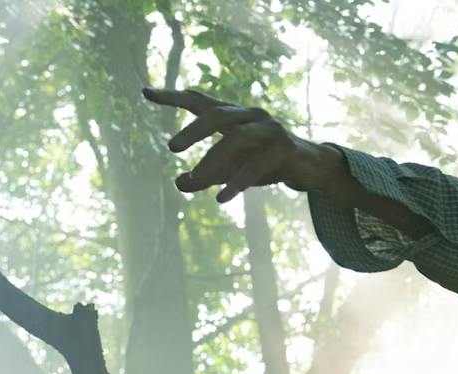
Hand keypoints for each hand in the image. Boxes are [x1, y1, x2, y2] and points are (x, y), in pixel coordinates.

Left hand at [141, 87, 335, 202]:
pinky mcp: (286, 149)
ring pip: (237, 139)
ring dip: (214, 160)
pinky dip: (238, 180)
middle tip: (171, 147)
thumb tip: (178, 182)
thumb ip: (206, 175)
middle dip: (194, 129)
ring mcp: (271, 130)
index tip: (146, 93)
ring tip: (195, 179)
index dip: (174, 97)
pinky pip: (258, 164)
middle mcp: (252, 116)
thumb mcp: (232, 170)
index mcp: (235, 116)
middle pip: (219, 114)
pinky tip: (222, 197)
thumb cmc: (268, 163)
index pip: (201, 101)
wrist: (312, 168)